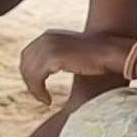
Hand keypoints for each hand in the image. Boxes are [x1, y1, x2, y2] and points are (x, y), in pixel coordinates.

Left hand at [19, 29, 136, 103]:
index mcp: (48, 35)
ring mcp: (48, 47)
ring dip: (34, 90)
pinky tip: (48, 100)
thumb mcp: (73, 53)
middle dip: (29, 82)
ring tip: (45, 100)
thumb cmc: (97, 57)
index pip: (27, 55)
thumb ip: (60, 57)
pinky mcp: (53, 58)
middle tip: (40, 96)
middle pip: (25, 64)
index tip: (38, 86)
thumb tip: (51, 69)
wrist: (111, 52)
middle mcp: (45, 38)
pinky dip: (39, 91)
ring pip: (29, 73)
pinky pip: (36, 78)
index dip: (30, 73)